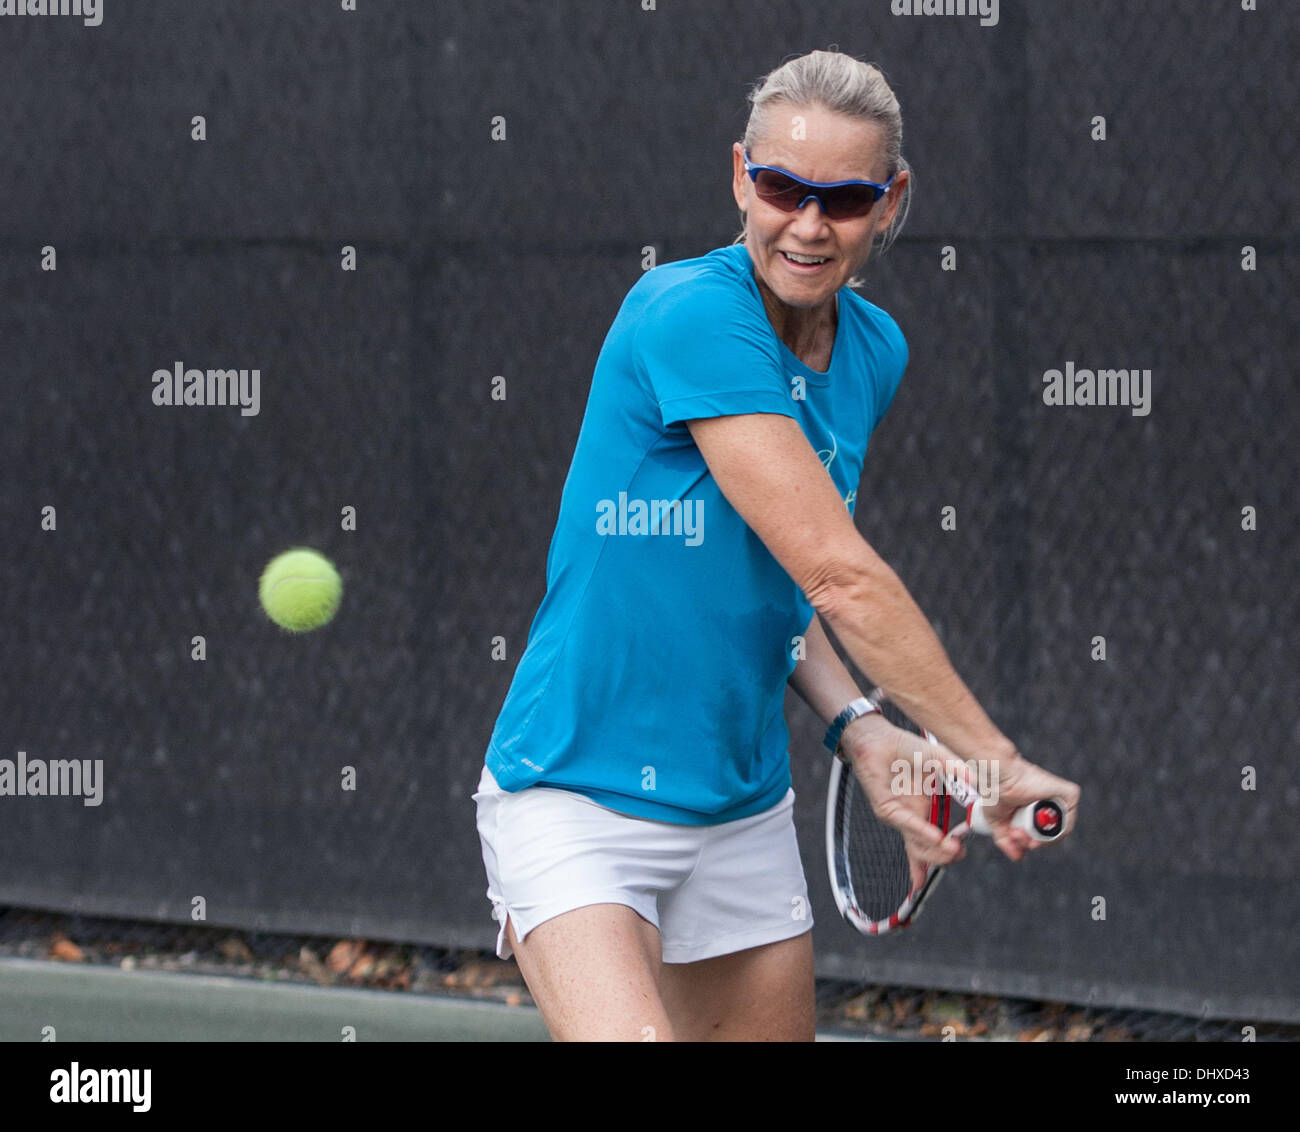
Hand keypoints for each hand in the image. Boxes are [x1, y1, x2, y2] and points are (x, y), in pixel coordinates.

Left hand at [840, 712, 969, 892]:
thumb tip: (977, 781)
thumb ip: (958, 770)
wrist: (878, 737)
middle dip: (943, 857)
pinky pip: (906, 822)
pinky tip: (937, 837)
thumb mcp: (938, 758)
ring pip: (916, 844)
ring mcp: (898, 814)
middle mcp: (911, 816)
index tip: (961, 849)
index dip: (947, 850)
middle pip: (926, 850)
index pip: (935, 841)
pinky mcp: (885, 808)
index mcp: (924, 809)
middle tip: (958, 852)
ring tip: (952, 849)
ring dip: (935, 850)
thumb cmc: (904, 748)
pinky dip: (921, 831)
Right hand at [975, 753, 1080, 861]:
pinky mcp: (1069, 793)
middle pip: (1051, 834)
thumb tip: (1017, 857)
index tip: (1015, 838)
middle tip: (1017, 835)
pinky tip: (1038, 828)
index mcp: (1036, 808)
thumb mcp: (997, 822)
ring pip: (1060, 830)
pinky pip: (1069, 820)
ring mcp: (1060, 799)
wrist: (997, 779)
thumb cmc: (994, 793)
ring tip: (1022, 831)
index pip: (1042, 834)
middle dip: (1033, 842)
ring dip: (1041, 839)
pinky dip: (1056, 829)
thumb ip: (1006, 840)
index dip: (1030, 842)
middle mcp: (1050, 803)